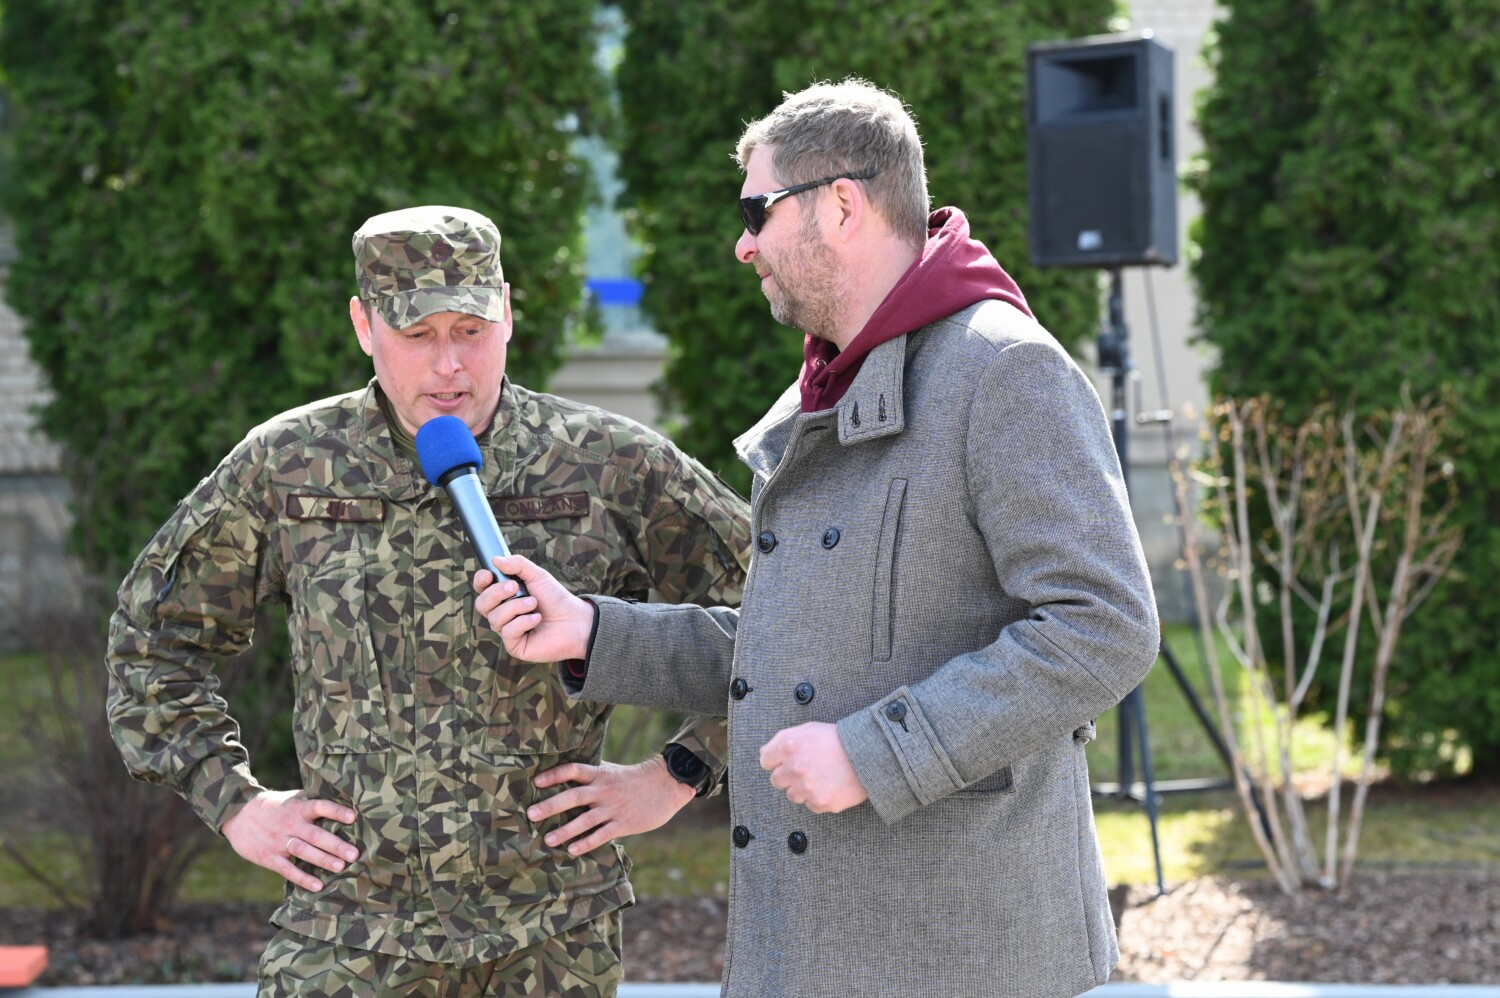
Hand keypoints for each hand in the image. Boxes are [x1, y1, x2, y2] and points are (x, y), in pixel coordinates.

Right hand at [221, 789, 358, 891]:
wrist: (238, 815)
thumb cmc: (274, 806)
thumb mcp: (291, 798)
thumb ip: (312, 800)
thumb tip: (341, 797)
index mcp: (298, 808)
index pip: (320, 807)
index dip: (336, 811)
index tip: (353, 817)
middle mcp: (290, 824)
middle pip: (315, 835)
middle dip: (336, 845)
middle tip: (355, 853)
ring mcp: (279, 842)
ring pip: (304, 852)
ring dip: (323, 860)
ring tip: (341, 867)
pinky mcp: (269, 857)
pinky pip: (288, 870)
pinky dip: (303, 878)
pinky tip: (318, 886)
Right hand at [474, 554, 593, 662]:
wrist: (574, 620)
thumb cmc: (555, 598)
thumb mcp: (537, 576)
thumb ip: (517, 565)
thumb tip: (495, 559)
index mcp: (504, 596)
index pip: (482, 588)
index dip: (480, 581)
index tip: (489, 575)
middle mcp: (502, 613)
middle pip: (482, 604)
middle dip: (496, 593)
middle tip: (515, 587)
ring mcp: (507, 630)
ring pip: (495, 618)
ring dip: (515, 607)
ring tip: (534, 604)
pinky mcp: (514, 646)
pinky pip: (507, 632)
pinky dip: (523, 622)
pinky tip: (537, 619)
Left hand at [526, 757, 695, 856]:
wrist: (666, 784)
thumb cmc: (634, 778)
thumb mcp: (612, 770)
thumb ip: (592, 774)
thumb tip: (567, 775)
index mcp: (600, 774)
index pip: (573, 770)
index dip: (554, 775)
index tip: (536, 782)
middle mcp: (604, 790)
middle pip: (574, 796)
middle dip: (551, 805)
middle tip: (531, 814)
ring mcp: (613, 807)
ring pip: (586, 820)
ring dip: (565, 830)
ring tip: (548, 840)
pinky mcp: (624, 823)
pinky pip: (602, 834)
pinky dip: (587, 843)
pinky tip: (573, 850)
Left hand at [759, 721, 868, 813]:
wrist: (868, 754)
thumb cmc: (837, 739)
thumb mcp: (808, 729)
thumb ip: (781, 739)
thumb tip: (763, 752)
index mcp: (789, 746)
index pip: (766, 761)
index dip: (777, 761)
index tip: (789, 760)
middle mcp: (794, 768)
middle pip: (776, 781)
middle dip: (789, 776)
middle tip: (807, 769)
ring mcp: (807, 788)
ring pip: (792, 795)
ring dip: (802, 789)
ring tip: (821, 777)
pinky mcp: (820, 803)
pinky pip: (810, 805)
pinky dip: (818, 798)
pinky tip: (830, 786)